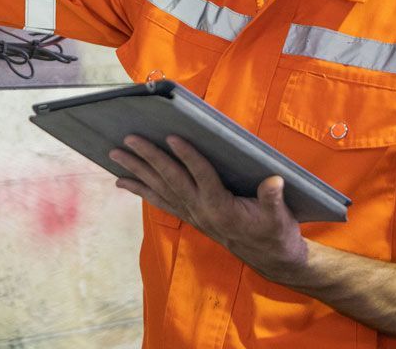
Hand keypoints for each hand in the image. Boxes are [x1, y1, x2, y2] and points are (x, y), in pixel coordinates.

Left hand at [110, 134, 309, 281]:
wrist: (270, 259)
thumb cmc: (276, 232)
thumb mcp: (280, 216)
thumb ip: (273, 198)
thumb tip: (275, 180)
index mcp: (223, 207)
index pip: (202, 177)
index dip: (188, 157)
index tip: (173, 137)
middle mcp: (201, 211)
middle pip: (171, 180)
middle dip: (149, 158)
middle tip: (129, 139)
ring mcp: (192, 214)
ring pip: (159, 189)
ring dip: (136, 171)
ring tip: (115, 154)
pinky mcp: (190, 216)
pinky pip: (160, 200)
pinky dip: (140, 189)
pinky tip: (123, 180)